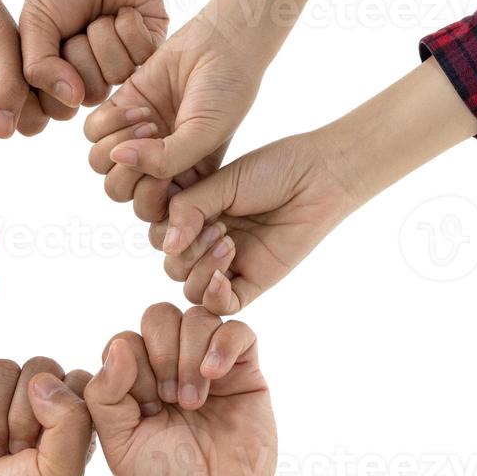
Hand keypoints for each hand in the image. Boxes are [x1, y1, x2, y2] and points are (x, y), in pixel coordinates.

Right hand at [0, 362, 94, 475]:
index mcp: (66, 421)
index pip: (77, 379)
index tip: (43, 451)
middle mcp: (31, 405)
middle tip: (11, 454)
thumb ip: (72, 423)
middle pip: (39, 368)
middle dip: (23, 414)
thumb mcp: (59, 475)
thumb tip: (44, 380)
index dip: (62, 408)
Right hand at [19, 0, 166, 119]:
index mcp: (64, 75)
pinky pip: (144, 54)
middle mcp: (96, 73)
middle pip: (93, 94)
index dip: (55, 80)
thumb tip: (71, 100)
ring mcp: (126, 59)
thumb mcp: (34, 24)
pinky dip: (129, 27)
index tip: (51, 45)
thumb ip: (39, 66)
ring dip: (104, 37)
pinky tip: (122, 10)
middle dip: (81, 54)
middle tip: (77, 26)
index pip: (61, 106)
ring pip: (120, 74)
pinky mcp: (152, 42)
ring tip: (99, 15)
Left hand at [82, 12, 256, 220]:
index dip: (149, 198)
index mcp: (184, 181)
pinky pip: (92, 130)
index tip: (165, 173)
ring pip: (100, 162)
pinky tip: (138, 105)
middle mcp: (158, 164)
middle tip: (155, 135)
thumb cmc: (225, 91)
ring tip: (148, 119)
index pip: (150, 211)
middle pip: (117, 190)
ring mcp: (137, 137)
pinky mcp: (120, 109)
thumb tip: (118, 159)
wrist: (219, 43)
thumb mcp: (204, 133)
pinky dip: (110, 120)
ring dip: (119, 142)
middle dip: (129, 169)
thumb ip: (167, 159)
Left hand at [85, 304, 287, 475]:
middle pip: (159, 316)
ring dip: (190, 355)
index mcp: (135, 383)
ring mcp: (209, 366)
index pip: (125, 340)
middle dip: (162, 352)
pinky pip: (238, 330)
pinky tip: (214, 377)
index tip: (145, 407)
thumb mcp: (119, 444)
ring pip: (198, 317)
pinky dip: (224, 345)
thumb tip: (118, 347)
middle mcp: (170, 367)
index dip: (132, 363)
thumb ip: (105, 396)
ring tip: (193, 402)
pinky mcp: (244, 371)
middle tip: (169, 400)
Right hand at [151, 129, 361, 314]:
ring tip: (229, 241)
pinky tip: (223, 274)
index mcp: (196, 215)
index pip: (159, 236)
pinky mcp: (252, 282)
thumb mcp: (221, 184)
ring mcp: (229, 264)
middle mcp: (208, 241)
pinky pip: (221, 304)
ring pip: (191, 288)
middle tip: (219, 226)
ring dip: (201, 267)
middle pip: (173, 264)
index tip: (186, 208)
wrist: (317, 178)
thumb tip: (166, 244)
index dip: (164, 227)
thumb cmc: (272, 171)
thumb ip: (188, 209)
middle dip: (187, 248)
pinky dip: (214, 294)